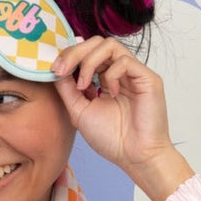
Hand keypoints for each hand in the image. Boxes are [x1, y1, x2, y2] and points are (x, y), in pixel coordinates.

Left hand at [53, 36, 193, 200]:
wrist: (134, 157)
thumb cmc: (111, 138)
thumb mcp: (79, 111)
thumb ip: (67, 89)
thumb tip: (55, 70)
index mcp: (104, 78)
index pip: (86, 52)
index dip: (68, 55)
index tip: (53, 70)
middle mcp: (119, 72)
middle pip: (96, 42)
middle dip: (74, 52)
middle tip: (61, 69)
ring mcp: (133, 73)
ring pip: (109, 45)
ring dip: (89, 61)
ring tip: (83, 85)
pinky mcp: (147, 78)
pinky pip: (125, 61)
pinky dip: (112, 74)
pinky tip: (110, 93)